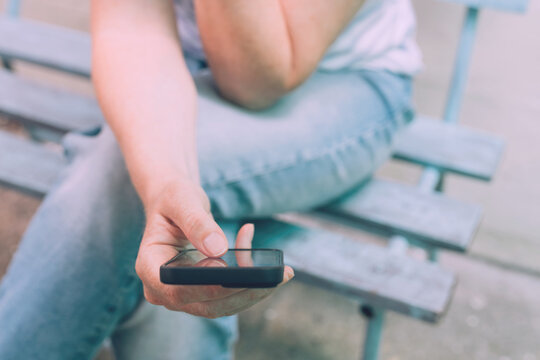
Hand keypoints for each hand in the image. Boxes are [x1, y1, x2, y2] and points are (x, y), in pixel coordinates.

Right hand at [135, 179, 293, 317]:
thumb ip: (196, 223)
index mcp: (150, 266)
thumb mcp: (182, 200)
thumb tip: (217, 249)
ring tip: (280, 271)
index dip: (206, 287)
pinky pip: (230, 296)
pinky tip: (262, 258)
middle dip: (243, 291)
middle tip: (275, 276)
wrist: (175, 204)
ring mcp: (183, 294)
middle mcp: (163, 288)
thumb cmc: (174, 199)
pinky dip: (251, 283)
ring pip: (222, 305)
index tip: (233, 273)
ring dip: (253, 290)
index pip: (176, 288)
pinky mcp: (202, 294)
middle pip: (205, 303)